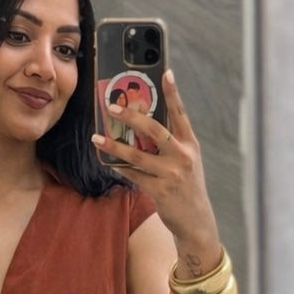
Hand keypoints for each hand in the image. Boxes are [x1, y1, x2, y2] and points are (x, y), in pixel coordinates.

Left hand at [93, 68, 218, 250]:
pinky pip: (134, 175)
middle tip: (112, 107)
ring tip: (97, 139)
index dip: (173, 93)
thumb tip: (142, 130)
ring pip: (137, 155)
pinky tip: (108, 162)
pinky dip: (119, 168)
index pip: (181, 113)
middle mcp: (182, 155)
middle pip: (154, 129)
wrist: (196, 220)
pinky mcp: (160, 190)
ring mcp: (171, 173)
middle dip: (131, 116)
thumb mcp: (186, 161)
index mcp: (189, 144)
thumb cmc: (187, 187)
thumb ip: (170, 145)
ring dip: (114, 146)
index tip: (165, 73)